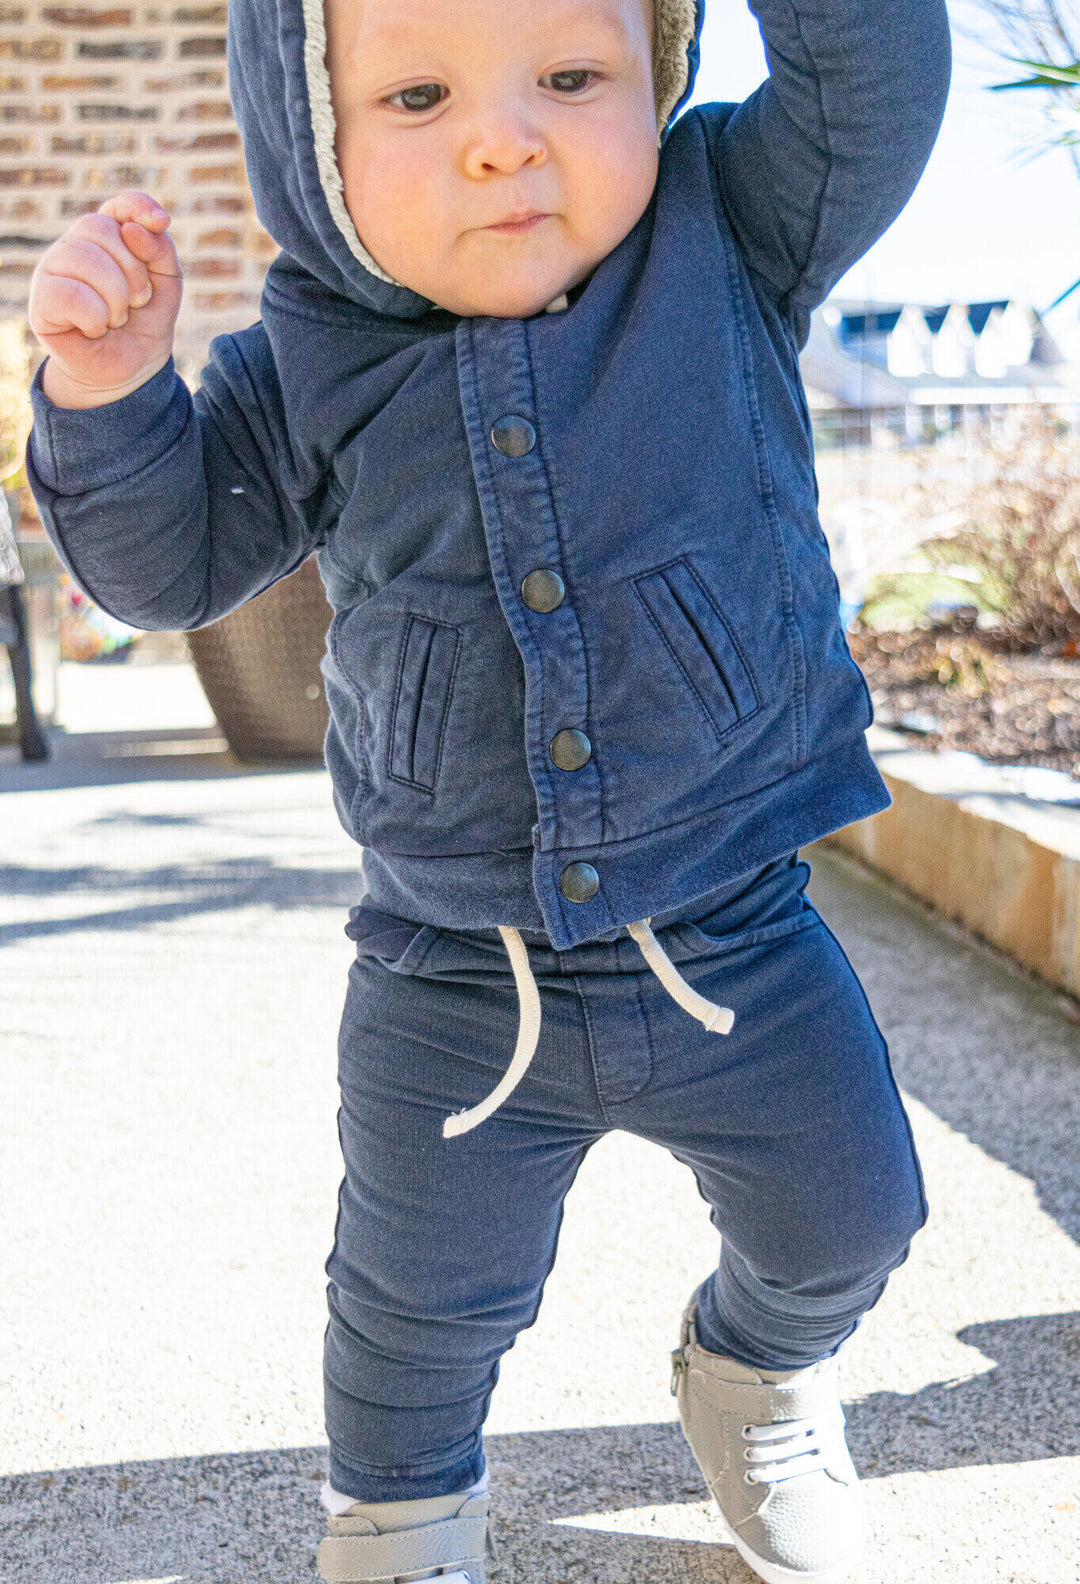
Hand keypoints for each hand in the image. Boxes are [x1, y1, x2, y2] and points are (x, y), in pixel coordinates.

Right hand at [28, 190, 182, 408]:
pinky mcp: (41, 300)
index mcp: (106, 237)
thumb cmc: (145, 322)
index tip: (161, 222)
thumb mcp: (167, 284)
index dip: (138, 205)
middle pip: (100, 229)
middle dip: (133, 271)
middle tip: (138, 301)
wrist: (129, 370)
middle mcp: (75, 245)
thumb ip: (161, 250)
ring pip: (85, 258)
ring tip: (117, 318)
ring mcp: (53, 269)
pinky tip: (95, 329)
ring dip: (115, 297)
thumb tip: (133, 229)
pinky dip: (95, 318)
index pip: (117, 204)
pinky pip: (70, 293)